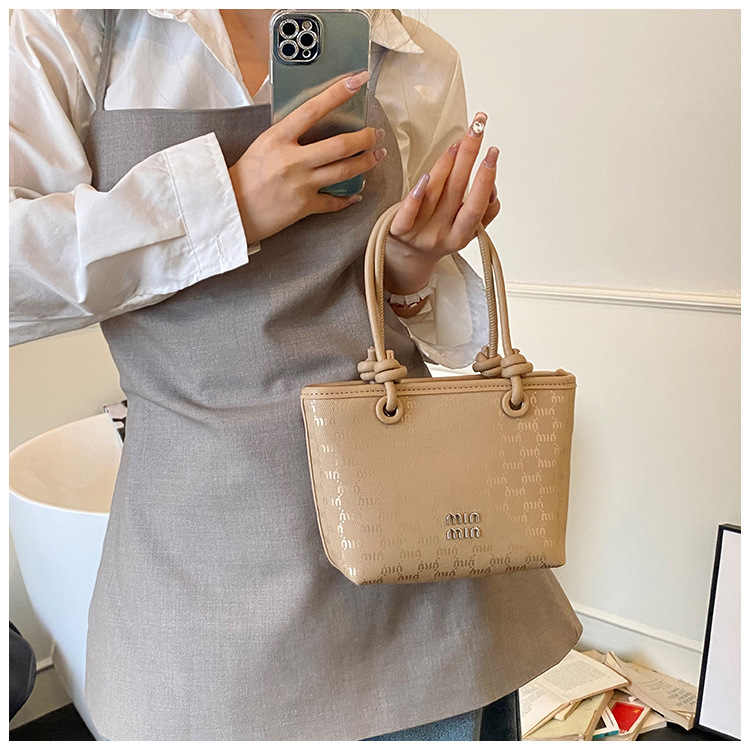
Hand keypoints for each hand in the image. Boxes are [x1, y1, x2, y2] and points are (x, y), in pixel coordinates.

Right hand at [228, 70, 385, 244]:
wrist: (233, 209)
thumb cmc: (247, 174)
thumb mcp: (263, 143)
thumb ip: (289, 132)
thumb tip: (316, 116)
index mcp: (278, 138)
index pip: (313, 109)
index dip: (338, 92)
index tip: (359, 79)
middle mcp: (292, 160)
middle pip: (339, 145)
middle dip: (365, 138)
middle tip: (376, 134)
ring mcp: (300, 185)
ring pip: (344, 171)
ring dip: (366, 162)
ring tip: (378, 155)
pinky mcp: (304, 207)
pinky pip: (334, 202)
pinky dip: (349, 198)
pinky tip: (358, 193)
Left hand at [387, 112, 500, 267]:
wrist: (408, 257)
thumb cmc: (439, 235)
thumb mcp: (465, 229)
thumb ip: (483, 212)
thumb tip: (492, 188)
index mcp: (461, 235)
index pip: (476, 206)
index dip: (485, 179)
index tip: (492, 152)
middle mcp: (441, 234)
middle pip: (456, 191)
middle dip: (470, 156)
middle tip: (478, 128)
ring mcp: (419, 232)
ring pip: (435, 193)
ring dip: (447, 164)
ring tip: (459, 141)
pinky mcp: (398, 229)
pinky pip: (407, 213)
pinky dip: (416, 196)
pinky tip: (425, 176)